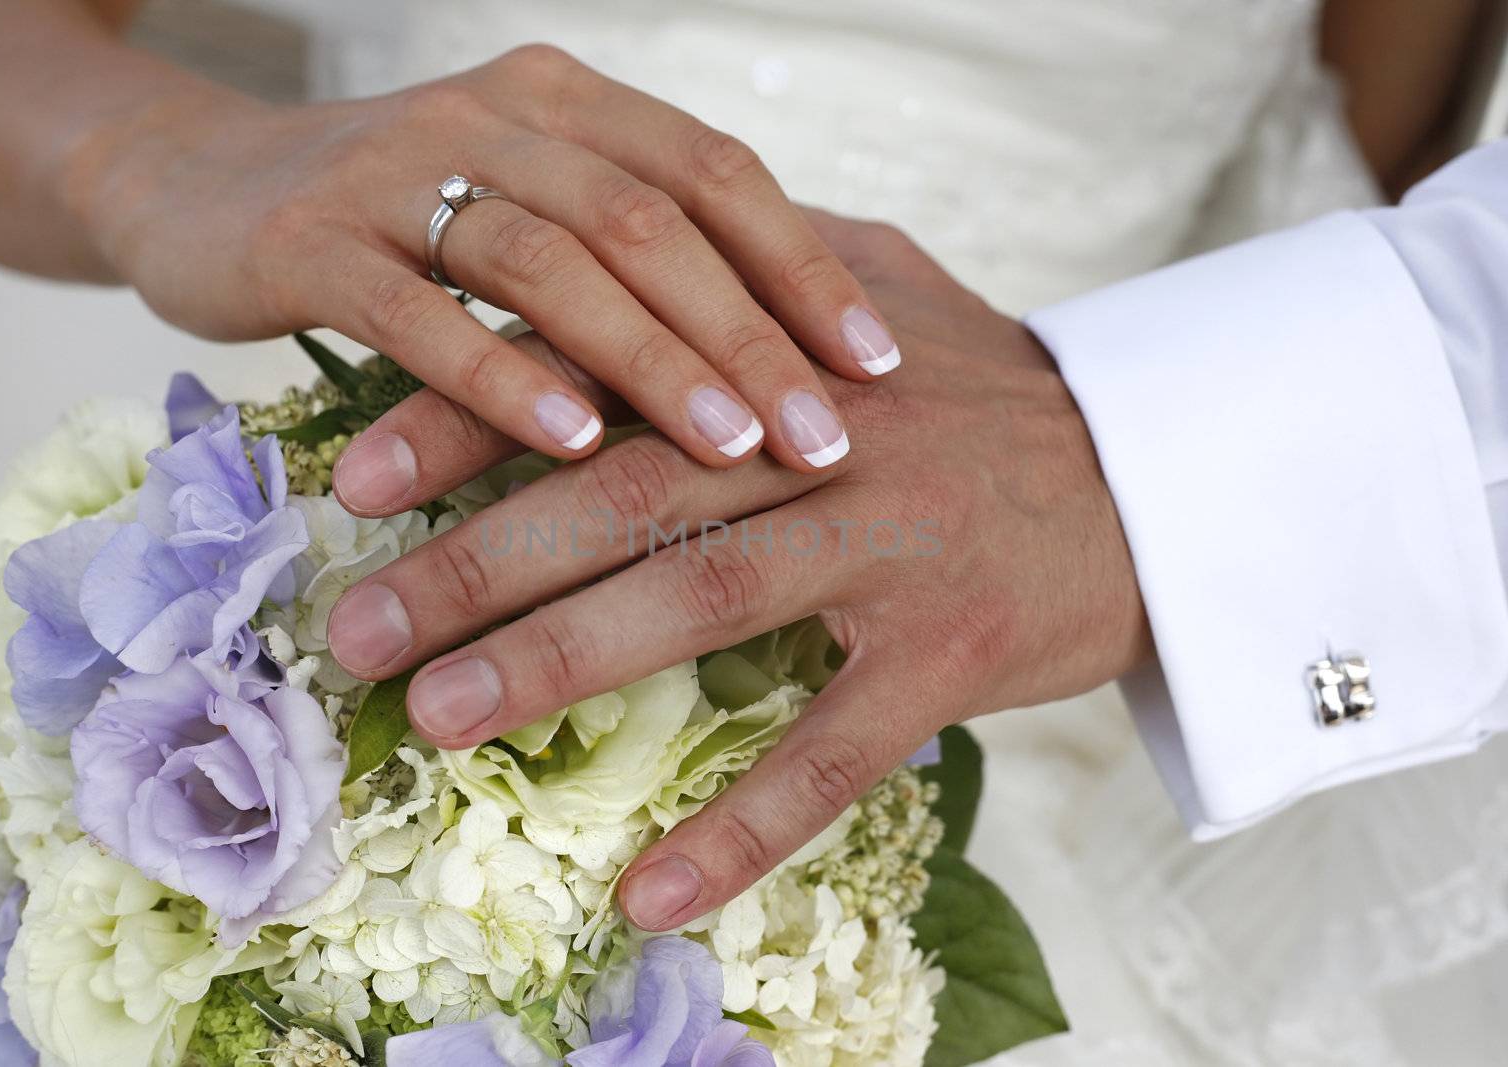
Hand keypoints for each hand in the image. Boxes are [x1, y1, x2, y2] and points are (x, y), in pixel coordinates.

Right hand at [75, 45, 893, 475]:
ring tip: (733, 448)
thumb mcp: (523, 208)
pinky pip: (423, 314)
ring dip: (652, 360)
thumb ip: (624, 250)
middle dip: (751, 334)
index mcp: (566, 102)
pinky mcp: (311, 242)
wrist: (199, 186)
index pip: (714, 173)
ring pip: (551, 261)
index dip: (805, 266)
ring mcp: (397, 172)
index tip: (881, 363)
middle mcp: (494, 115)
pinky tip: (573, 445)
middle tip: (829, 435)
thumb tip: (776, 353)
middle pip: (651, 220)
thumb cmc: (398, 221)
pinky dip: (504, 380)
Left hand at [326, 209, 1153, 928]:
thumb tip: (618, 271)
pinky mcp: (959, 650)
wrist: (1162, 475)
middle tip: (353, 627)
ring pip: (708, 597)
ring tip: (441, 721)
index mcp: (787, 349)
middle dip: (475, 557)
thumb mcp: (877, 296)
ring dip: (566, 662)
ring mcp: (898, 543)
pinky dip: (744, 823)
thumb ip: (755, 278)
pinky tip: (651, 894)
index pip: (604, 369)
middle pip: (628, 490)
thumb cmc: (991, 397)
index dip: (472, 416)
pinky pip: (838, 748)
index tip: (354, 477)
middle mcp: (830, 436)